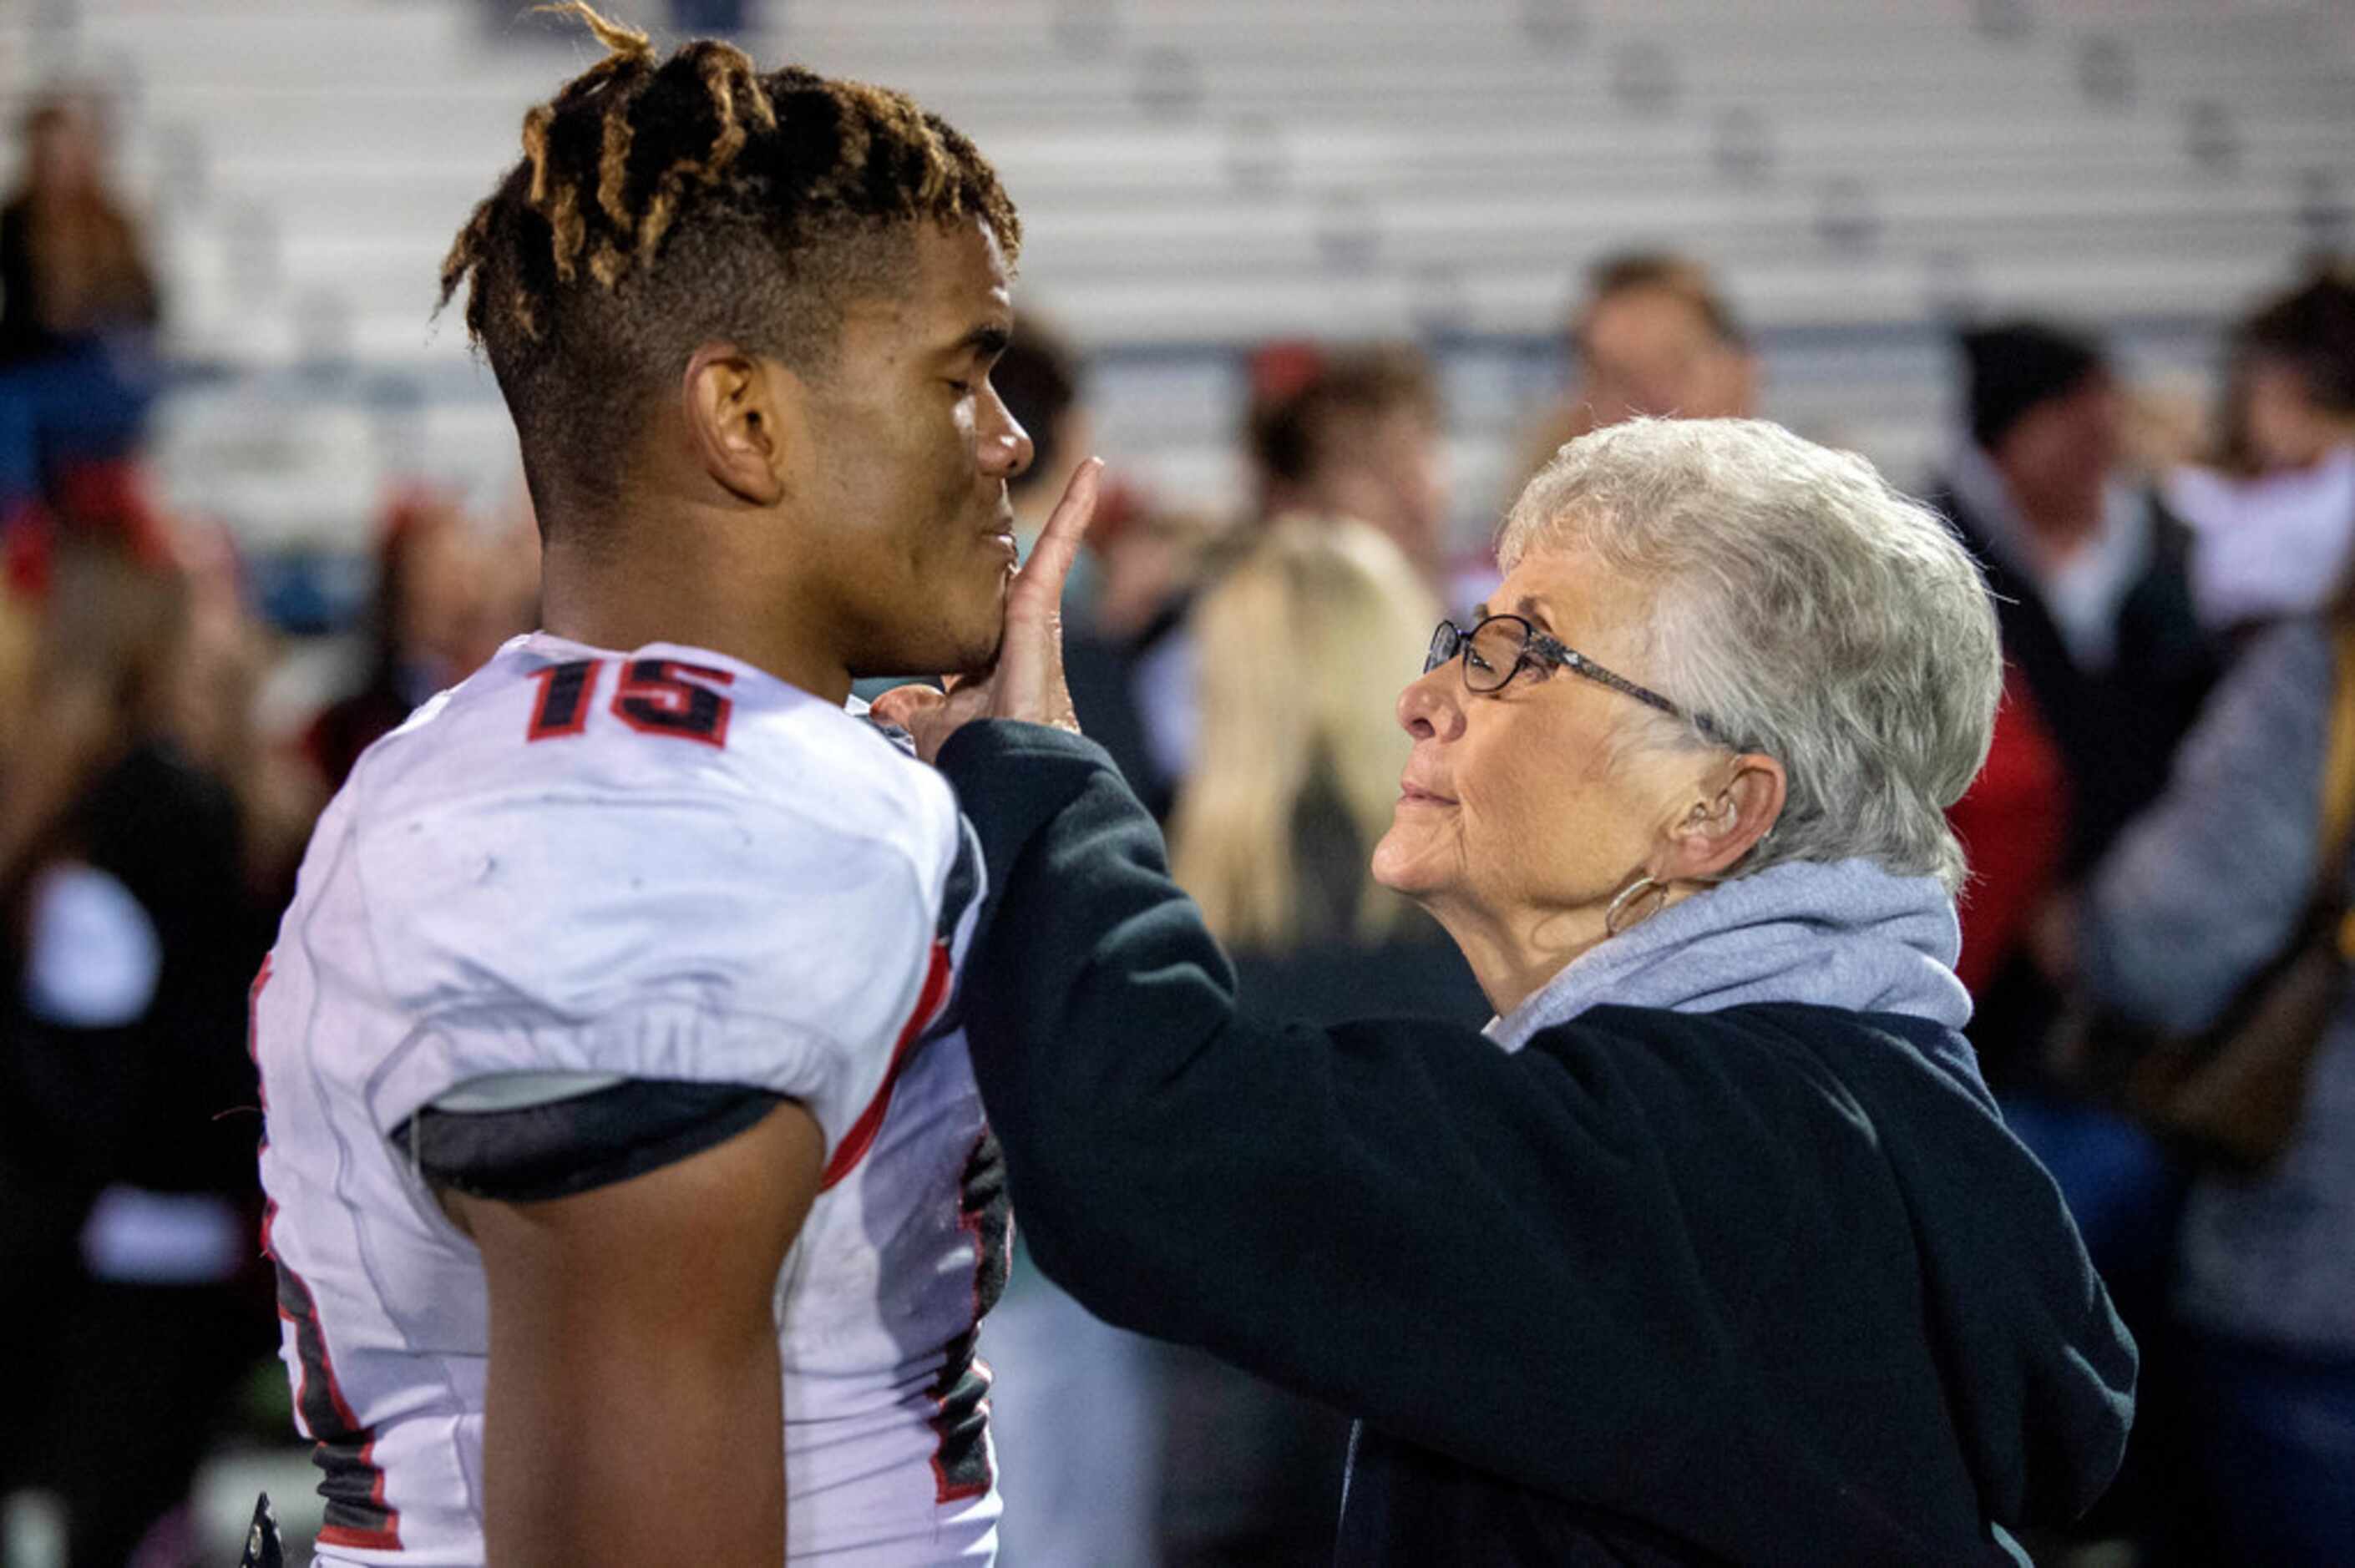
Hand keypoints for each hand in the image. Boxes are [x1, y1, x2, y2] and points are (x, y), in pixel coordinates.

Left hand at [874, 458, 1101, 762]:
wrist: (1009, 777)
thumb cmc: (977, 757)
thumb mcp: (933, 725)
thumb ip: (914, 707)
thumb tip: (888, 702)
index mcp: (988, 654)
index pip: (981, 603)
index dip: (974, 572)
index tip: (964, 543)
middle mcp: (1015, 633)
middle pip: (1015, 571)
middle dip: (1023, 531)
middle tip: (1022, 478)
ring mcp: (1033, 623)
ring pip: (1047, 554)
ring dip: (1071, 513)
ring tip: (1089, 471)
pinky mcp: (1041, 612)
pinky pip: (1058, 551)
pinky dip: (1074, 512)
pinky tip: (1091, 472)